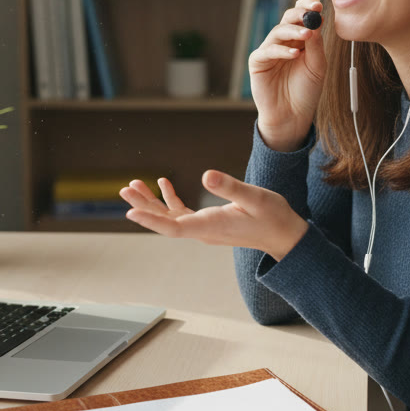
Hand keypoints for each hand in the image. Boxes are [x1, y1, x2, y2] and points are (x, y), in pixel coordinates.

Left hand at [119, 172, 308, 259]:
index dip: (151, 219)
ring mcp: (205, 228)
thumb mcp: (255, 197)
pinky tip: (163, 184)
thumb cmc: (273, 217)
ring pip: (171, 218)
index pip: (174, 226)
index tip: (130, 211)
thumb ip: (230, 187)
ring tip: (133, 186)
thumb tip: (206, 175)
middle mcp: (203, 231)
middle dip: (144, 206)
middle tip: (124, 189)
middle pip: (166, 222)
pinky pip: (183, 214)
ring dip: (152, 203)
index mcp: (211, 226)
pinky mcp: (209, 223)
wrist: (284, 235)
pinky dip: (170, 200)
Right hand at [250, 0, 326, 151]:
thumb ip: (316, 45)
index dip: (307, 7)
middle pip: (288, 18)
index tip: (318, 4)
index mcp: (300, 39)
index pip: (302, 16)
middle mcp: (284, 41)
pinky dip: (282, 50)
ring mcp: (269, 51)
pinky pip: (268, 50)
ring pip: (278, 31)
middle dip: (300, 14)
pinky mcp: (258, 62)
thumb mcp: (317, 66)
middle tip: (312, 13)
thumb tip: (318, 21)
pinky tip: (295, 54)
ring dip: (294, 31)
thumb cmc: (305, 91)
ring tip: (307, 35)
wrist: (292, 116)